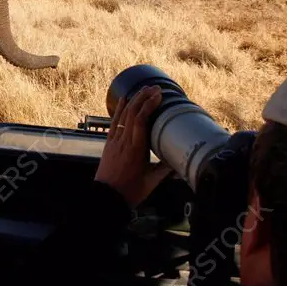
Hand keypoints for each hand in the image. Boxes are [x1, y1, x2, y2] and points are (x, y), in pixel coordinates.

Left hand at [95, 85, 171, 206]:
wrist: (106, 197)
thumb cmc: (130, 191)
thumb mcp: (151, 181)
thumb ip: (166, 169)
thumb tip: (180, 160)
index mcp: (136, 149)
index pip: (141, 120)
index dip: (149, 105)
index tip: (158, 95)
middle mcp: (124, 141)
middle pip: (132, 113)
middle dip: (143, 97)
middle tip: (155, 88)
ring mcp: (114, 141)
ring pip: (123, 115)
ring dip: (134, 100)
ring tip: (144, 89)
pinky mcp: (109, 143)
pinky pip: (114, 122)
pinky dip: (120, 109)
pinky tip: (125, 99)